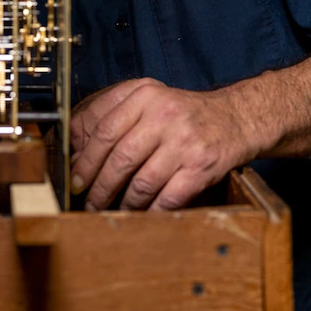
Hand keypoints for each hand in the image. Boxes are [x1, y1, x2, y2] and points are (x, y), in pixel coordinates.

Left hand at [70, 78, 260, 210]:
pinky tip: (142, 214)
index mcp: (145, 96)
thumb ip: (112, 114)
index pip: (104, 130)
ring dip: (123, 203)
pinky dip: (151, 211)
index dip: (84, 158)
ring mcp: (184, 143)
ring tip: (114, 210)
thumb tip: (75, 146)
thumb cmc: (184, 114)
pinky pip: (168, 198)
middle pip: (120, 158)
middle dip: (99, 186)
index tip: (74, 177)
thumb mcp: (148, 99)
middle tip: (89, 201)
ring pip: (141, 182)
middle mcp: (164, 116)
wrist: (236, 119)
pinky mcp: (201, 168)